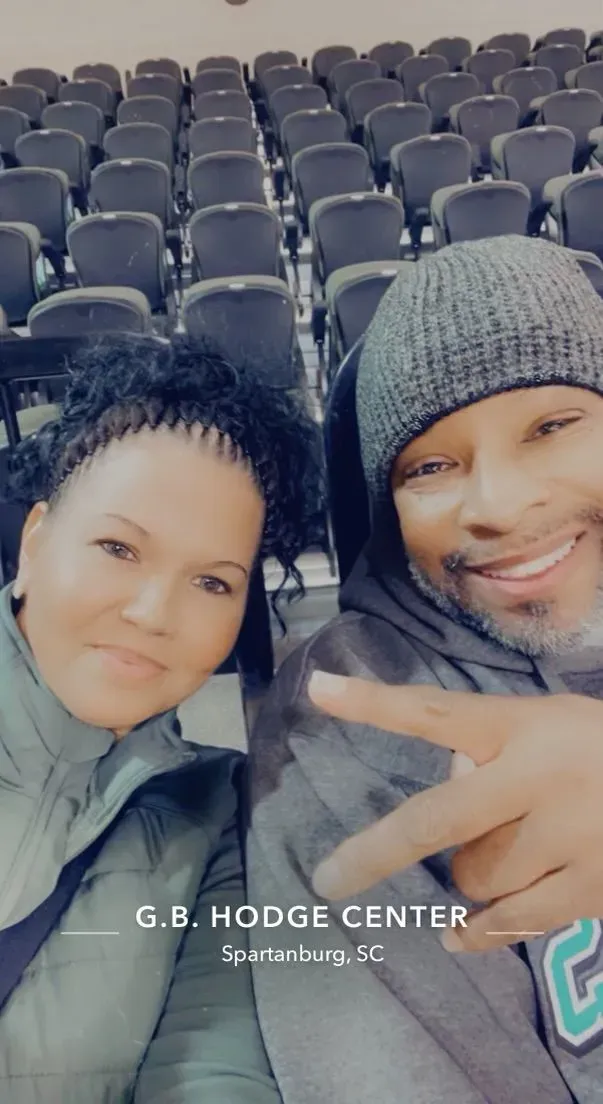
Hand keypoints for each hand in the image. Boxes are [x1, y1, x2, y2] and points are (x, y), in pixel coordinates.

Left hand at [308, 670, 602, 951]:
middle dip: (374, 853)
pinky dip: (478, 932)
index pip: (434, 710)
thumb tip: (445, 807)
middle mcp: (536, 778)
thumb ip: (492, 750)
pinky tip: (456, 934)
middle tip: (329, 881)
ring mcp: (566, 837)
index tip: (317, 690)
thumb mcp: (546, 724)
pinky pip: (511, 922)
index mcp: (520, 725)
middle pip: (438, 822)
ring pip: (475, 879)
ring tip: (508, 848)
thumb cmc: (597, 747)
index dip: (372, 702)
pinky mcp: (591, 888)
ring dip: (471, 875)